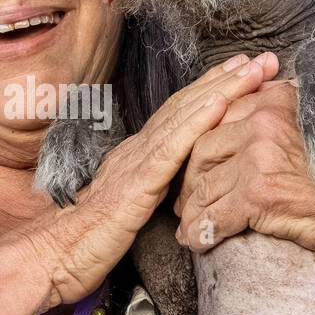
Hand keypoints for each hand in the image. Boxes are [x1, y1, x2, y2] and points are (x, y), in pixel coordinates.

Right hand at [22, 52, 279, 304]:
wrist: (53, 256)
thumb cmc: (86, 242)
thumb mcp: (126, 209)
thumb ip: (147, 190)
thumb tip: (171, 185)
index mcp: (137, 157)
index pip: (180, 116)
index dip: (211, 90)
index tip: (241, 72)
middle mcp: (138, 149)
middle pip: (187, 106)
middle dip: (225, 79)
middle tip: (261, 57)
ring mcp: (137, 162)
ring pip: (185, 116)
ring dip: (222, 88)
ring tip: (252, 68)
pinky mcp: (138, 183)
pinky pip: (173, 147)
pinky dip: (198, 120)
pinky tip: (220, 101)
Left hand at [174, 78, 314, 261]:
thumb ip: (288, 118)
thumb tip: (255, 125)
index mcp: (277, 99)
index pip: (220, 118)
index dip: (202, 145)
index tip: (195, 164)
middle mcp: (264, 120)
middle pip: (203, 149)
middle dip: (189, 178)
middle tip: (183, 198)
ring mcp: (259, 155)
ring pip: (204, 184)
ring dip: (191, 208)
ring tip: (187, 224)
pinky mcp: (259, 193)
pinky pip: (215, 216)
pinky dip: (201, 232)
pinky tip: (197, 243)